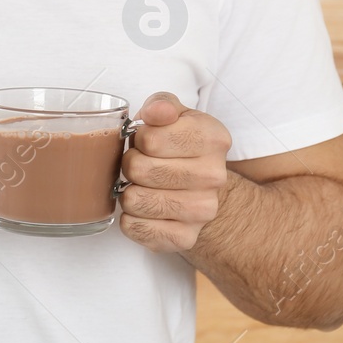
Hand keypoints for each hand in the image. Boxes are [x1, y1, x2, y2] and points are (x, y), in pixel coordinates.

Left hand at [118, 92, 232, 252]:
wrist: (204, 185)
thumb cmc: (180, 144)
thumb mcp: (175, 114)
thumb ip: (161, 105)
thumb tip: (154, 113)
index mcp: (212, 138)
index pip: (149, 138)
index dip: (138, 139)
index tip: (146, 141)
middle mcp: (214, 176)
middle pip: (139, 170)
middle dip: (130, 164)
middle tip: (139, 164)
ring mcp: (203, 211)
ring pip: (134, 201)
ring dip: (128, 192)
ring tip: (141, 186)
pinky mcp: (186, 238)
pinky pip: (136, 228)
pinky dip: (130, 219)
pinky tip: (143, 208)